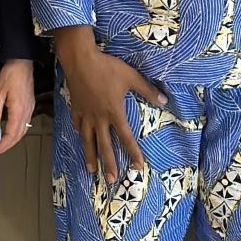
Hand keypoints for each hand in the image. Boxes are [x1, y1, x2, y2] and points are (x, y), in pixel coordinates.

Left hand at [0, 58, 37, 154]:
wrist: (22, 62)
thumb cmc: (10, 75)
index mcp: (19, 110)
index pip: (12, 134)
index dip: (4, 145)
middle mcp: (27, 111)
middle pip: (19, 135)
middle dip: (9, 145)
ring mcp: (30, 108)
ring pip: (24, 129)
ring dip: (14, 139)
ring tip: (3, 143)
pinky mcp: (30, 104)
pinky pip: (26, 122)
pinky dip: (18, 130)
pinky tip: (12, 129)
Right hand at [58, 33, 163, 181]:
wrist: (80, 60)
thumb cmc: (107, 67)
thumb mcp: (131, 77)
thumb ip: (148, 90)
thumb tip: (164, 101)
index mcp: (114, 113)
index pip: (126, 138)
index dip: (133, 153)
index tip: (138, 166)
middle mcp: (99, 118)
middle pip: (104, 146)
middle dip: (109, 164)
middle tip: (111, 180)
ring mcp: (85, 115)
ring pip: (87, 140)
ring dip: (90, 156)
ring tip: (92, 170)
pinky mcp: (75, 108)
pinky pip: (77, 125)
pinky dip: (80, 134)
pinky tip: (81, 140)